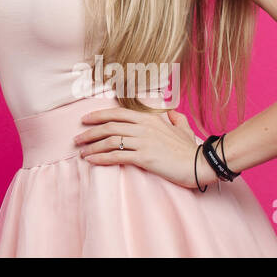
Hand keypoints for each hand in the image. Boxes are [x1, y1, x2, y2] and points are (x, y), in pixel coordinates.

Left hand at [74, 106, 211, 189]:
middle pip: (109, 126)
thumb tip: (171, 112)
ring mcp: (143, 141)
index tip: (85, 120)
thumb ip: (174, 118)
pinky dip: (101, 157)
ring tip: (81, 152)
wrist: (200, 163)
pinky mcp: (144, 157)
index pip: (117, 113)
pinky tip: (91, 160)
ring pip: (110, 140)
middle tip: (76, 139)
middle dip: (89, 132)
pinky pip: (117, 156)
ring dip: (92, 146)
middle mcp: (143, 126)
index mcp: (148, 118)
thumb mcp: (182, 128)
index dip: (98, 115)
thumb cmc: (190, 148)